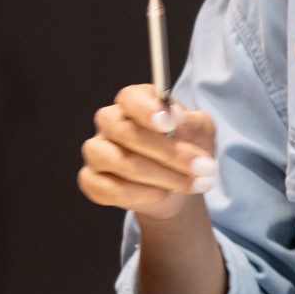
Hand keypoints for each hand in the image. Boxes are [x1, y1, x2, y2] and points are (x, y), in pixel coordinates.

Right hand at [78, 85, 218, 218]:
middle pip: (126, 133)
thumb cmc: (188, 148)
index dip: (147, 110)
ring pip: (120, 163)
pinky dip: (142, 195)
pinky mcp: (91, 179)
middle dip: (170, 154)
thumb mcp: (201, 132)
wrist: (177, 184)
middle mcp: (109, 122)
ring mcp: (96, 151)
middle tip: (203, 168)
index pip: (130, 98)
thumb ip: (192, 122)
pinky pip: (110, 190)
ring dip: (163, 177)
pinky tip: (163, 194)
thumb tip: (176, 117)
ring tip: (193, 184)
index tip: (170, 123)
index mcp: (135, 101)